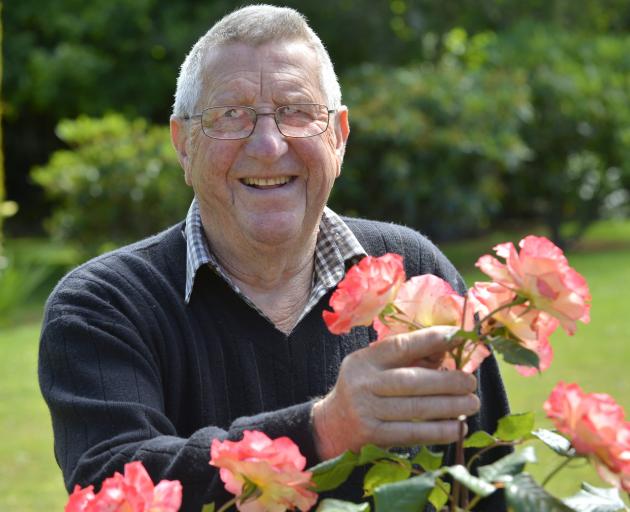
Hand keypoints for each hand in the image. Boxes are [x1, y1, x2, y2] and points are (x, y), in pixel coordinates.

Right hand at [312, 326, 479, 459]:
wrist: (331, 424)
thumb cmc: (364, 389)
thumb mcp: (377, 367)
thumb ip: (410, 357)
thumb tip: (449, 346)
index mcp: (365, 359)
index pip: (400, 345)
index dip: (430, 339)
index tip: (458, 336)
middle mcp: (363, 383)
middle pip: (411, 381)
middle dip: (447, 381)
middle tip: (471, 382)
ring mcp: (366, 411)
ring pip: (415, 408)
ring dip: (449, 406)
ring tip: (471, 404)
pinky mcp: (372, 436)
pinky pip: (411, 433)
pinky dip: (438, 431)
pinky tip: (457, 428)